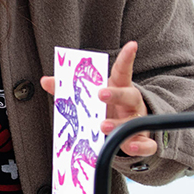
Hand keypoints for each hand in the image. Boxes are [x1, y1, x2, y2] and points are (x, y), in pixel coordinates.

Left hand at [41, 41, 155, 156]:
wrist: (127, 129)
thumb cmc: (106, 108)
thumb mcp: (91, 97)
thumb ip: (70, 89)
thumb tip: (46, 80)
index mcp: (120, 87)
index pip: (123, 71)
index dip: (127, 58)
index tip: (132, 45)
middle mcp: (132, 102)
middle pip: (129, 95)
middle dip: (115, 94)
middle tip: (100, 94)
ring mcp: (138, 120)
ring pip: (135, 120)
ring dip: (119, 124)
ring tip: (104, 127)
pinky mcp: (142, 139)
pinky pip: (147, 144)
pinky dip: (140, 147)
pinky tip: (130, 147)